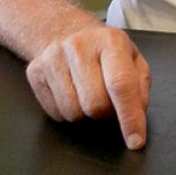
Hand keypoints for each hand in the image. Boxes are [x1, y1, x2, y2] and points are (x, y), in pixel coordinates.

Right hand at [26, 26, 150, 149]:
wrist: (68, 32)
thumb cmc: (106, 52)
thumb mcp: (133, 60)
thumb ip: (140, 88)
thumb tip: (136, 116)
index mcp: (111, 41)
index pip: (120, 84)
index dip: (129, 117)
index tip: (135, 141)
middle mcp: (80, 45)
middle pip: (95, 104)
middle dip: (106, 114)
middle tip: (108, 103)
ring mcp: (54, 57)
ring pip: (73, 112)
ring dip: (85, 115)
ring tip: (88, 94)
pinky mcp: (35, 71)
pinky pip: (54, 113)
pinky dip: (66, 113)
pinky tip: (71, 93)